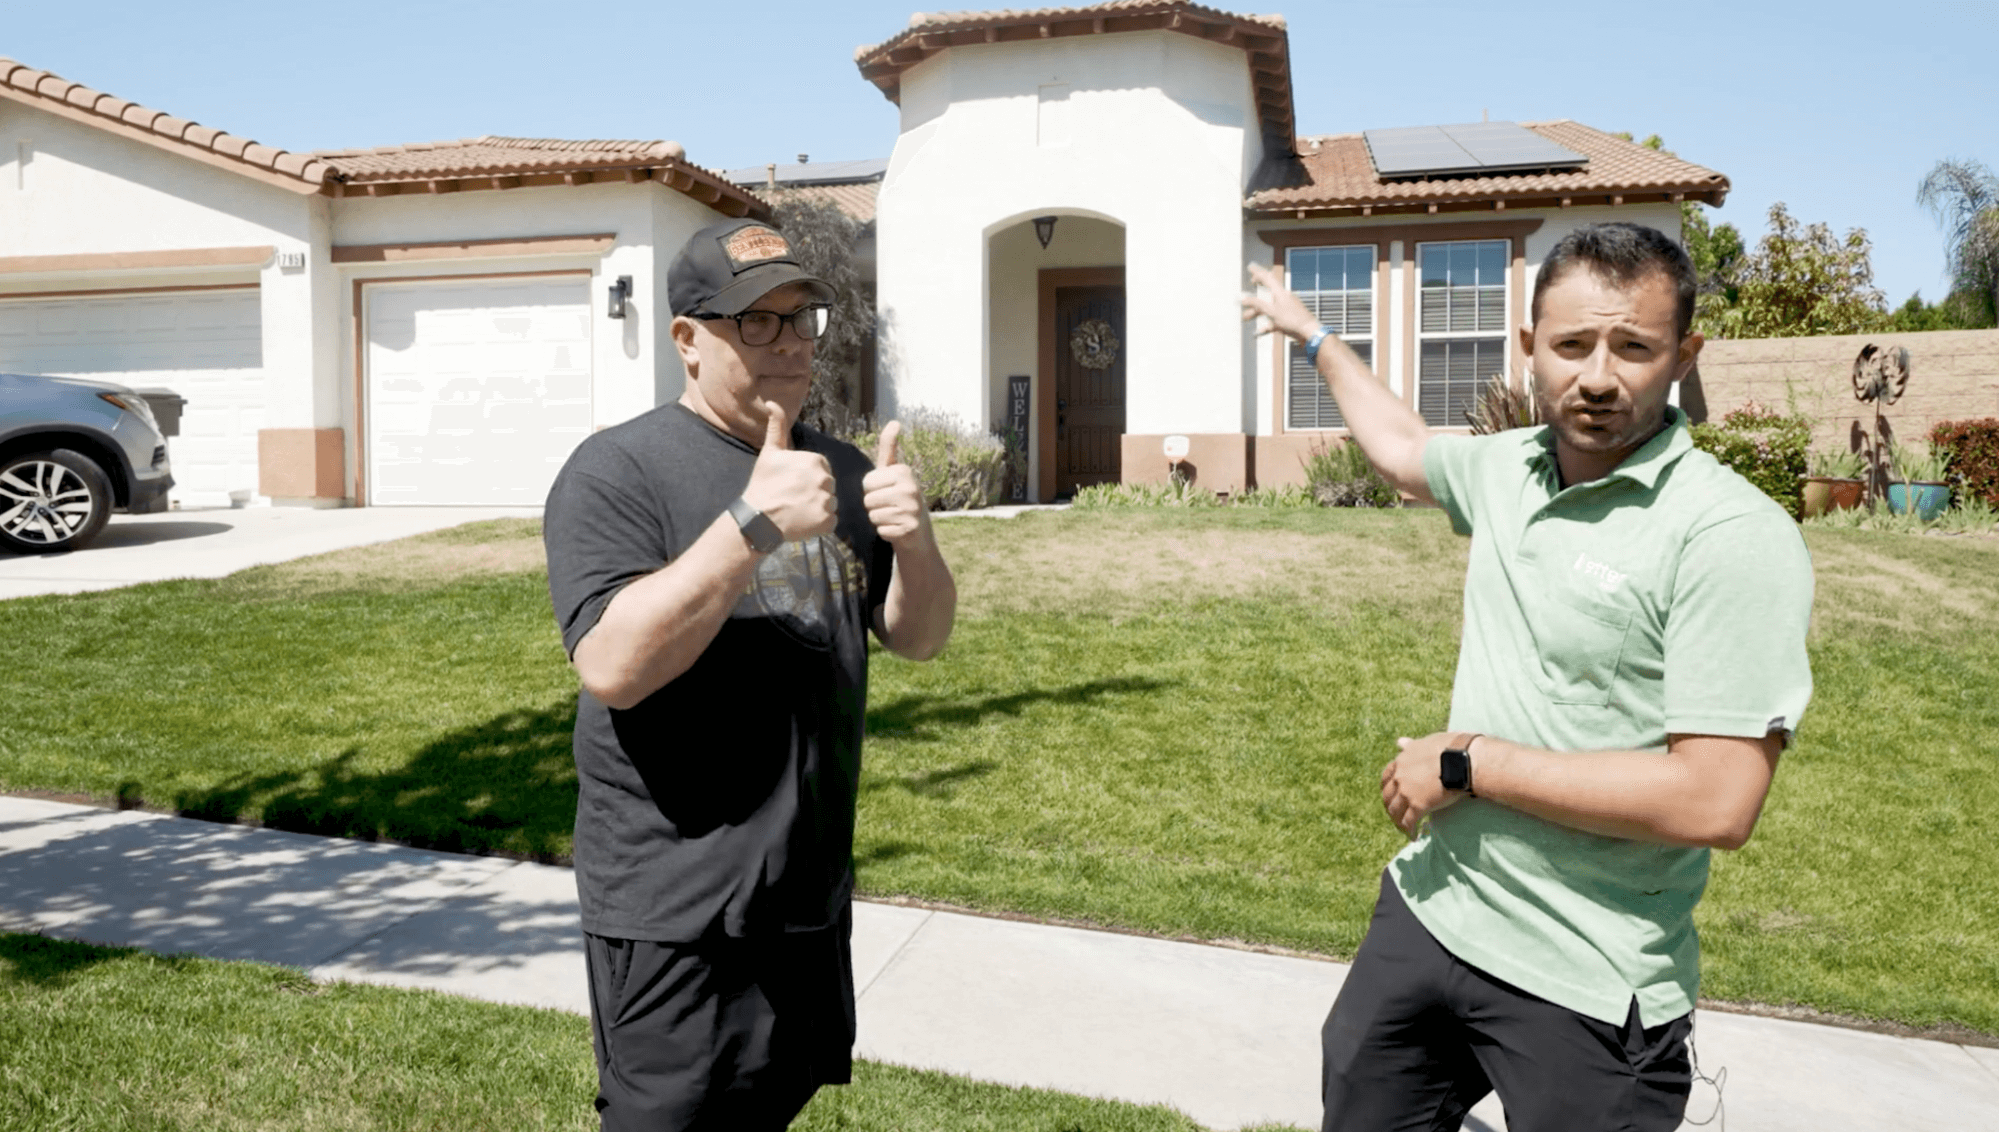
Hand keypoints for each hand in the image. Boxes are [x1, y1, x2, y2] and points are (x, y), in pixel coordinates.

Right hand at [740, 400, 836, 541]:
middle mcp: (825, 479)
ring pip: (830, 503)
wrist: (757, 518)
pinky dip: (820, 524)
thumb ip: (776, 426)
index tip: (793, 484)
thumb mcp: (770, 452)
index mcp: (816, 461)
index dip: (808, 478)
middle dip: (814, 492)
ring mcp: (827, 501)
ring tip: (797, 509)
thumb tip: (772, 403)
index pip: (822, 470)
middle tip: (794, 498)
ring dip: (817, 508)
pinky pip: (830, 521)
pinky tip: (803, 521)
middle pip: (827, 486)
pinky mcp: (827, 522)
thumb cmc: (764, 484)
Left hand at [862, 421, 931, 545]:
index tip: (887, 492)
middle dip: (874, 506)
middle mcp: (911, 488)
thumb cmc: (901, 499)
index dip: (872, 490)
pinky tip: (897, 528)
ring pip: (873, 516)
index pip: (867, 482)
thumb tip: (894, 421)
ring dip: (879, 520)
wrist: (919, 533)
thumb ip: (889, 447)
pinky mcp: (910, 528)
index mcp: (904, 471)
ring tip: (893, 517)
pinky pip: (881, 530)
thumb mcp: (894, 471)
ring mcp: (912, 509)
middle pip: (868, 500)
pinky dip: (886, 532)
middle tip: (890, 507)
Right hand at [1241, 262, 1321, 343]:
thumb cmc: (1292, 320)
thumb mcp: (1272, 311)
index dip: (1258, 272)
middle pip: (1266, 292)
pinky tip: (1259, 331)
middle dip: (1256, 292)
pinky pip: (1273, 319)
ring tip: (1245, 317)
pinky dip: (1266, 324)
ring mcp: (1286, 308)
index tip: (1250, 267)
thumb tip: (1244, 299)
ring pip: (1268, 308)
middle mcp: (1283, 298)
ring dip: (1256, 312)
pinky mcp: (1288, 318)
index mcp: (1280, 293)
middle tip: (1249, 288)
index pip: (1267, 278)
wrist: (1309, 331)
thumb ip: (1257, 305)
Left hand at [1380, 732, 1466, 837]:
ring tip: (1405, 829)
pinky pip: (1409, 822)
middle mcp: (1399, 776)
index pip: (1387, 777)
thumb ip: (1412, 745)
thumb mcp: (1426, 742)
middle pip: (1387, 796)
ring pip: (1395, 811)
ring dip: (1398, 822)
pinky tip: (1414, 837)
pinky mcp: (1418, 805)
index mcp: (1401, 760)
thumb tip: (1399, 742)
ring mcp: (1407, 792)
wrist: (1464, 759)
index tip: (1392, 795)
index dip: (1388, 788)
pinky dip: (1409, 831)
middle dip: (1390, 807)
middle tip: (1397, 815)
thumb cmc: (1451, 747)